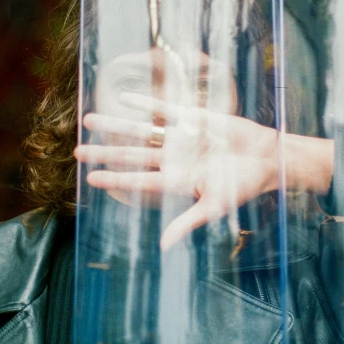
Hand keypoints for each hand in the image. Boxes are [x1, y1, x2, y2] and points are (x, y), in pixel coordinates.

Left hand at [74, 93, 333, 249]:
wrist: (266, 158)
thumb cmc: (243, 186)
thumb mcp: (215, 207)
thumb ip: (187, 222)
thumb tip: (164, 245)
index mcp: (175, 181)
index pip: (137, 181)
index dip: (114, 179)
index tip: (89, 179)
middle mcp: (172, 159)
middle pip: (130, 154)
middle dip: (104, 152)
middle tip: (77, 151)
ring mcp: (179, 138)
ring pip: (140, 131)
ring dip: (115, 125)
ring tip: (90, 120)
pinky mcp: (192, 119)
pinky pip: (163, 110)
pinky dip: (144, 104)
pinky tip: (123, 98)